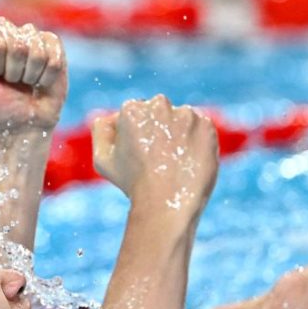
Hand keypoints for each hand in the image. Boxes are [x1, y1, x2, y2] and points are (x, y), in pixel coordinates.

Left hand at [0, 18, 67, 132]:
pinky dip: (46, 77)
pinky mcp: (54, 48)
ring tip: (24, 82)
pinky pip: (54, 58)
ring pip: (36, 52)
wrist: (19, 125)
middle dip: (12, 71)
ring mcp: (33, 38)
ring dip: (29, 75)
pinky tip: (40, 82)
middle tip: (9, 81)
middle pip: (17, 45)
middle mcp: (9, 32)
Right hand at [92, 95, 218, 219]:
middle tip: (159, 159)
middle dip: (159, 130)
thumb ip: (101, 129)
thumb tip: (112, 115)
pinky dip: (197, 142)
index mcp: (132, 109)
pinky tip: (189, 161)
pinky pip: (201, 129)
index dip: (138, 136)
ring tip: (175, 163)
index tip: (142, 155)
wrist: (166, 204)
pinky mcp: (207, 126)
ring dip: (179, 134)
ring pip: (181, 120)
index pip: (137, 114)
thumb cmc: (132, 184)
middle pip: (159, 113)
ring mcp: (186, 114)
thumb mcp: (103, 159)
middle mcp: (159, 105)